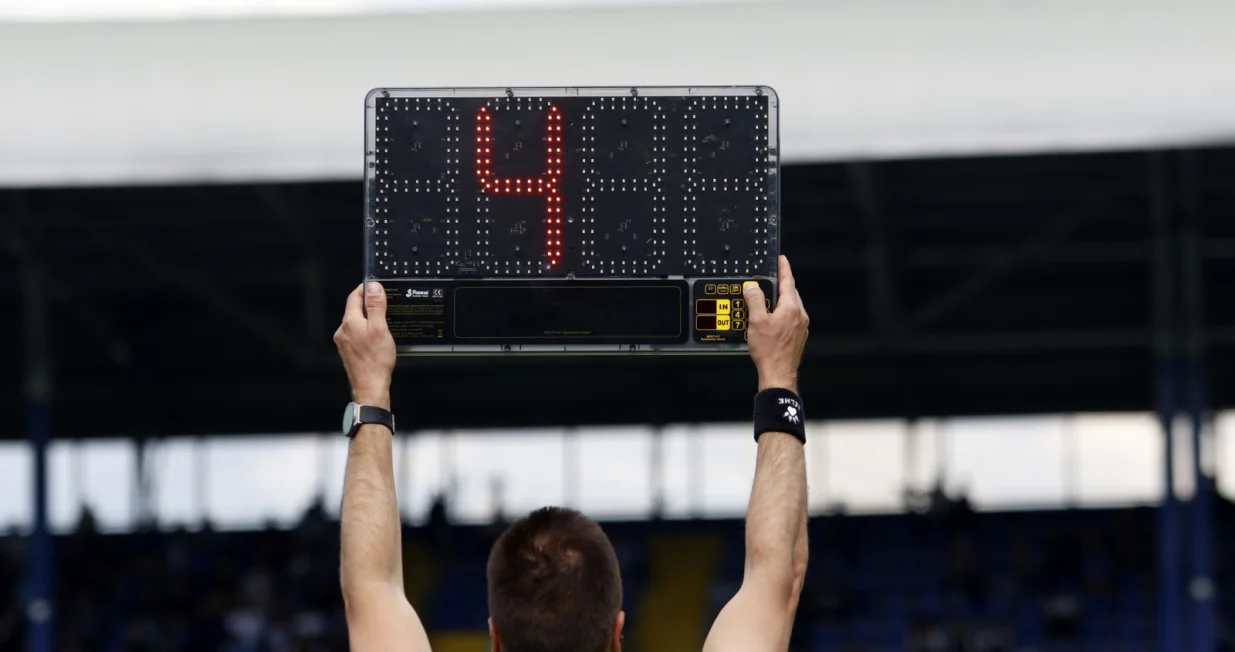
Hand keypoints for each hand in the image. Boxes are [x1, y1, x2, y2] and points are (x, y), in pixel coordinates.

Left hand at [334, 282, 395, 408]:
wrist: (370, 386)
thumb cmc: (376, 360)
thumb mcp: (380, 328)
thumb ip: (375, 306)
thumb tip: (373, 287)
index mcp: (349, 322)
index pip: (354, 297)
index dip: (364, 288)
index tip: (374, 285)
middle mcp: (343, 331)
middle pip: (353, 309)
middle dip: (367, 303)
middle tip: (382, 301)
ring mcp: (343, 342)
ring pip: (355, 322)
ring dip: (366, 318)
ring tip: (382, 320)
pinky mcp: (348, 352)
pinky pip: (355, 334)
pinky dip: (365, 330)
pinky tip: (375, 337)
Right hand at [742, 256, 808, 391]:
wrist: (778, 374)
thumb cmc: (769, 351)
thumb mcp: (756, 321)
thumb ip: (754, 300)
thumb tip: (752, 287)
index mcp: (791, 308)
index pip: (788, 281)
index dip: (784, 268)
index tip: (782, 260)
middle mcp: (799, 316)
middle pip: (790, 293)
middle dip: (780, 285)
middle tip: (769, 279)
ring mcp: (801, 327)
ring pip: (790, 306)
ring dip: (779, 301)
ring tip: (765, 301)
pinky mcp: (798, 336)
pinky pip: (790, 318)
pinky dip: (781, 313)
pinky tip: (770, 320)